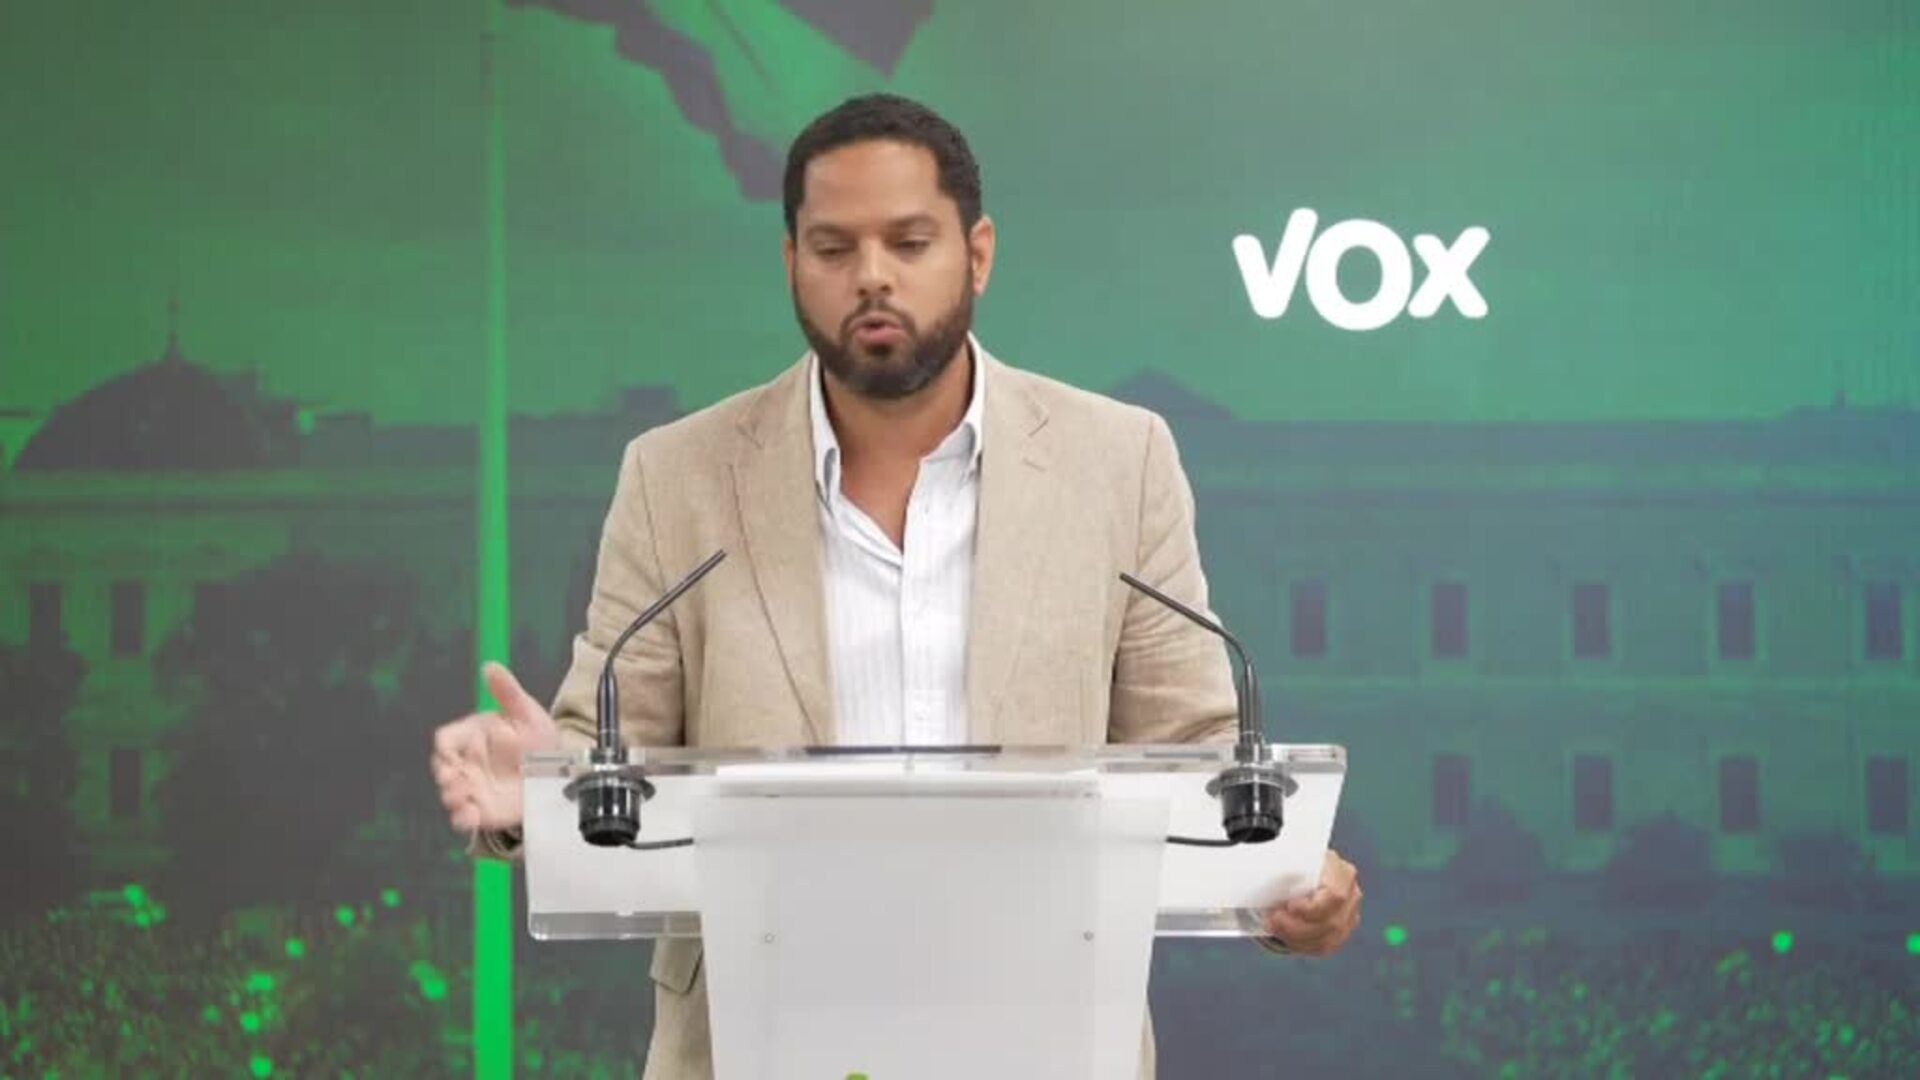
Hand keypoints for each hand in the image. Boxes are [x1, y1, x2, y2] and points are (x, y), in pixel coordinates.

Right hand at [430, 662, 560, 833]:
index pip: (446, 740)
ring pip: (450, 795)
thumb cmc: (537, 739)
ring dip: (452, 798)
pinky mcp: (481, 810)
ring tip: (464, 797)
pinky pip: (464, 818)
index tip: (449, 754)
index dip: (445, 748)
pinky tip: (471, 816)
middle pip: (442, 769)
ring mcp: (472, 788)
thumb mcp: (527, 712)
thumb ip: (507, 691)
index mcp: (472, 736)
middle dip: (445, 775)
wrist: (558, 773)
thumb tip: (490, 666)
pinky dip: (463, 819)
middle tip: (455, 779)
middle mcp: (467, 763)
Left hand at [1264, 848, 1361, 956]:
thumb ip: (1282, 867)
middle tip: (1273, 920)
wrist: (1301, 871)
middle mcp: (1351, 893)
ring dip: (1296, 938)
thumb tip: (1268, 876)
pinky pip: (1324, 947)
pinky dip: (1302, 945)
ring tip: (1274, 927)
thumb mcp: (1289, 858)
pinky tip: (1286, 937)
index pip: (1335, 895)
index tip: (1289, 906)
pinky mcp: (1342, 931)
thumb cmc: (1293, 864)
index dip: (1312, 907)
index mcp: (1341, 871)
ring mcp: (1349, 914)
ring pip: (1328, 939)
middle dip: (1298, 927)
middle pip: (1332, 922)